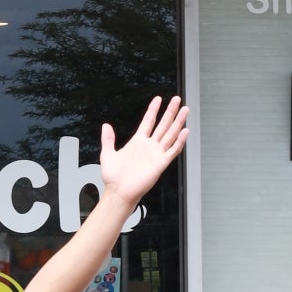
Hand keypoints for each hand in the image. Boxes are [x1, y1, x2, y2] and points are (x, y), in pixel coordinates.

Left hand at [98, 96, 187, 212]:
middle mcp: (149, 146)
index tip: (159, 99)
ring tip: (184, 110)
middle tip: (177, 100)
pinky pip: (173, 150)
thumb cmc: (113, 177)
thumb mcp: (107, 154)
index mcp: (137, 142)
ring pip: (170, 134)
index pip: (148, 122)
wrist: (118, 192)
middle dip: (170, 112)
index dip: (154, 110)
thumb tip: (106, 126)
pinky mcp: (161, 163)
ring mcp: (156, 154)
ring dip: (178, 122)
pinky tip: (185, 131)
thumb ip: (108, 139)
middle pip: (163, 125)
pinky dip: (179, 141)